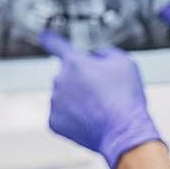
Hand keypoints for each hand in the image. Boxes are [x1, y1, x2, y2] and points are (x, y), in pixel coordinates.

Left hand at [40, 31, 163, 168]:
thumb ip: (105, 53)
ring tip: (99, 109)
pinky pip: (62, 114)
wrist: (124, 132)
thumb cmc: (125, 98)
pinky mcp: (53, 121)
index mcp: (74, 63)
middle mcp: (59, 80)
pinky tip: (90, 120)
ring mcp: (55, 102)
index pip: (57, 45)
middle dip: (81, 81)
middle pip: (68, 76)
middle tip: (102, 93)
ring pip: (64, 96)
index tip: (44, 36)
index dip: (50, 39)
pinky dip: (74, 117)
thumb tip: (96, 57)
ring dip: (77, 100)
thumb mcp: (125, 62)